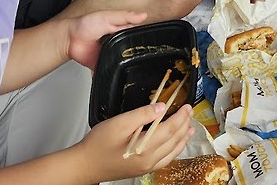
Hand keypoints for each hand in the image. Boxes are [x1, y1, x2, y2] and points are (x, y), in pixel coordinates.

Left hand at [64, 10, 146, 69]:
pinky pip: (111, 72)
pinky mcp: (103, 65)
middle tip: (141, 54)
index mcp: (120, 29)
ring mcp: (110, 54)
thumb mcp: (108, 17)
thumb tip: (143, 15)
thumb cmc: (86, 24)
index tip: (152, 40)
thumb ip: (125, 17)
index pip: (136, 33)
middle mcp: (117, 43)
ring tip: (129, 63)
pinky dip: (114, 74)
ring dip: (126, 63)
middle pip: (131, 49)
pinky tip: (119, 73)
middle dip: (136, 53)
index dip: (144, 36)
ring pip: (123, 62)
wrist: (70, 39)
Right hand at [75, 102, 193, 179]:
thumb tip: (161, 107)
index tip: (187, 106)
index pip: (170, 129)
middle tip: (190, 112)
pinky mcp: (142, 169)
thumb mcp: (119, 123)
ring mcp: (146, 167)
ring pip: (172, 152)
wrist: (85, 165)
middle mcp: (149, 160)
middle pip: (174, 141)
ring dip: (182, 139)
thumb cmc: (98, 144)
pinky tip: (174, 144)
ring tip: (190, 128)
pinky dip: (174, 150)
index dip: (181, 116)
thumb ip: (141, 114)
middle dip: (184, 125)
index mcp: (144, 148)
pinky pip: (165, 160)